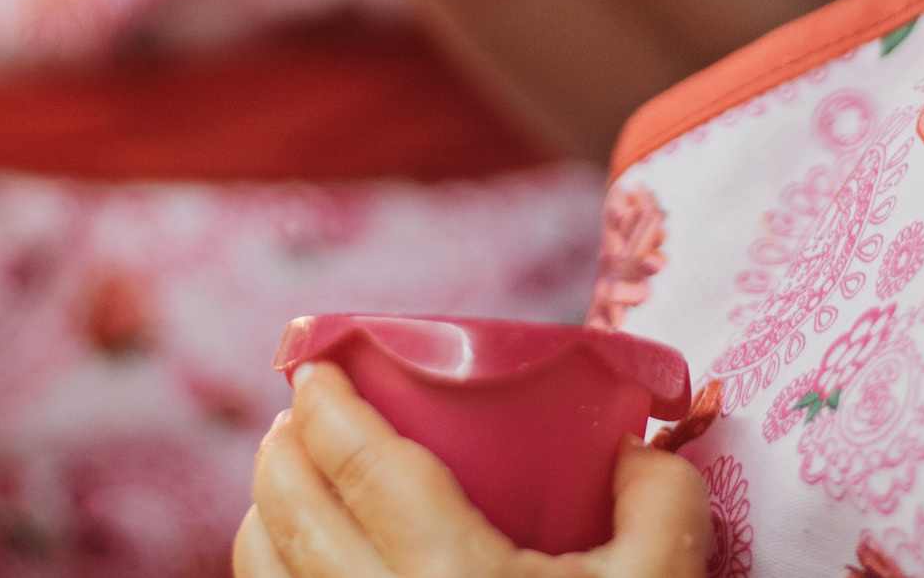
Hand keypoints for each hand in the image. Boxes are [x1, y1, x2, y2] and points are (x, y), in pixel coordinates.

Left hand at [237, 363, 710, 577]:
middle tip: (293, 419)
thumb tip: (628, 450)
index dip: (327, 404)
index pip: (362, 465)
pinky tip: (291, 577)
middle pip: (291, 517)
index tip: (313, 368)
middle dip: (280, 453)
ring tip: (281, 492)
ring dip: (262, 523)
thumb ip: (661, 498)